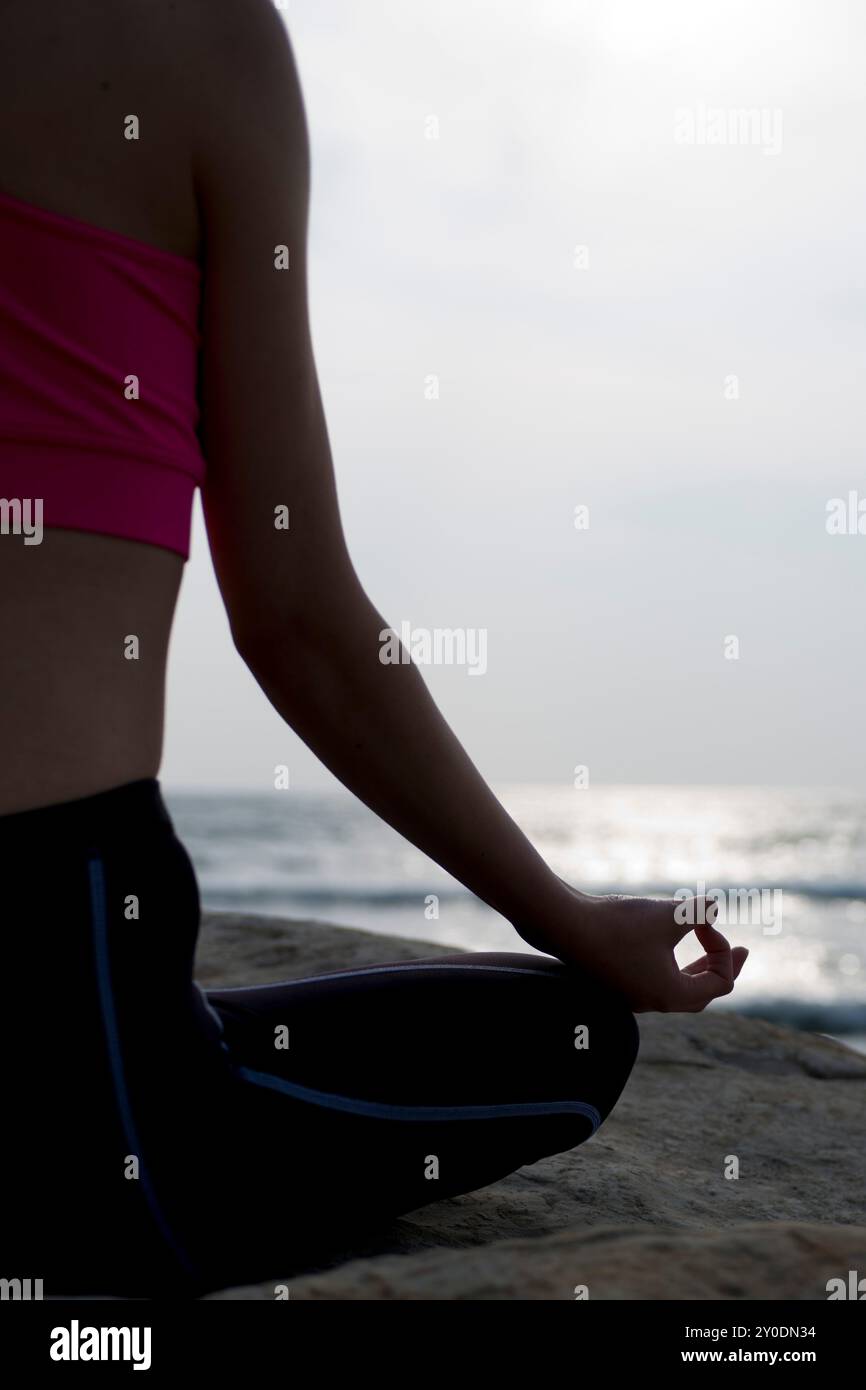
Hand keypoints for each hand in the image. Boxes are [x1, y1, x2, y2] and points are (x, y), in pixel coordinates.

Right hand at [517, 886, 748, 1013]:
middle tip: (742, 951)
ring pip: (676, 987)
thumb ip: (699, 911)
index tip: (701, 919)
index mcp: (671, 995)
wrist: (563, 924)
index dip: (722, 949)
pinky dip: (670, 963)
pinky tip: (666, 942)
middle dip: (721, 967)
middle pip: (701, 994)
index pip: (719, 983)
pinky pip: (654, 979)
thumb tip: (715, 905)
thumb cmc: (619, 923)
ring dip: (694, 965)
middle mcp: (652, 1002)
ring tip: (706, 946)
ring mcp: (631, 995)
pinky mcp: (615, 982)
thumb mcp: (669, 914)